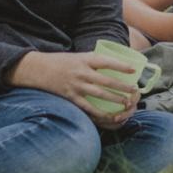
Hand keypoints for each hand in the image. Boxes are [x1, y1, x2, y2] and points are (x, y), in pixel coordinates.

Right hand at [7, 50, 137, 127]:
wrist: (38, 69)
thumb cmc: (60, 62)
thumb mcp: (78, 56)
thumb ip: (92, 62)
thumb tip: (110, 65)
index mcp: (85, 59)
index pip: (107, 62)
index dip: (121, 66)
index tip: (133, 70)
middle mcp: (82, 72)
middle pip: (107, 81)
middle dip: (123, 87)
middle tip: (134, 91)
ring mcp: (76, 86)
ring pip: (101, 95)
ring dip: (115, 99)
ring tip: (127, 103)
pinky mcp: (71, 97)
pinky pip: (89, 107)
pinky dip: (101, 112)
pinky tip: (110, 116)